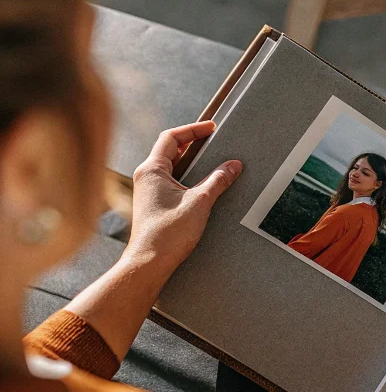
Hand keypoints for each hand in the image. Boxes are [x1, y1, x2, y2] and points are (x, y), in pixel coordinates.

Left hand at [126, 121, 241, 275]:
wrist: (149, 262)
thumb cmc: (166, 235)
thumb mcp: (199, 202)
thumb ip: (218, 181)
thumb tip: (233, 166)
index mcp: (152, 170)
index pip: (171, 138)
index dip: (193, 130)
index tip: (211, 128)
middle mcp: (146, 177)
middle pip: (169, 149)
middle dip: (192, 143)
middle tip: (212, 140)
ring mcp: (147, 191)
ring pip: (169, 166)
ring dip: (189, 160)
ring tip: (209, 159)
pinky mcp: (153, 204)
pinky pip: (170, 181)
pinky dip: (186, 176)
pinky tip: (200, 184)